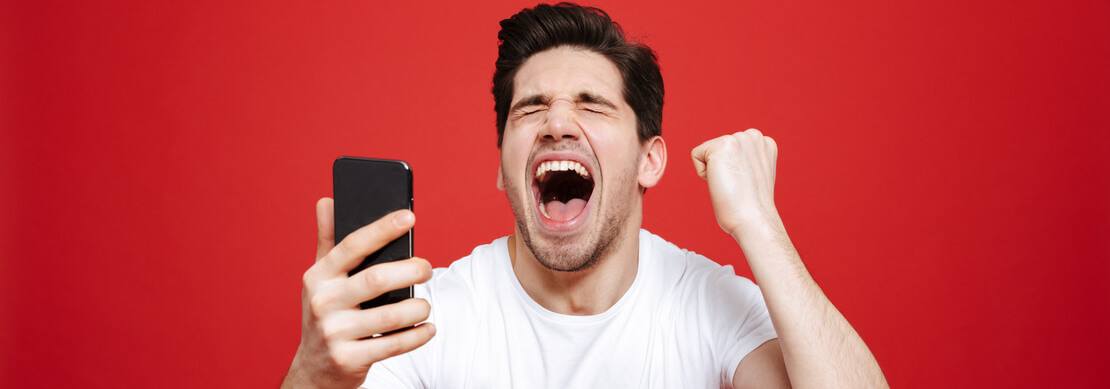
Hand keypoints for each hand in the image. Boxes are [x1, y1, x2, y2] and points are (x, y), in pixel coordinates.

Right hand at [282, 198, 434, 388]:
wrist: (314, 369)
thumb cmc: (326, 313)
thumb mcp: (320, 278)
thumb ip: (328, 240)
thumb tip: (327, 201)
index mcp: (318, 276)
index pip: (352, 246)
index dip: (381, 229)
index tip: (409, 217)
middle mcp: (323, 303)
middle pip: (376, 280)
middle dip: (410, 271)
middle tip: (427, 268)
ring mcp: (334, 333)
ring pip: (390, 316)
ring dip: (418, 308)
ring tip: (425, 305)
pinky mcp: (349, 359)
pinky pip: (393, 345)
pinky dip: (417, 336)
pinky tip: (428, 328)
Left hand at [691, 128, 781, 239]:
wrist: (753, 219)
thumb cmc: (751, 207)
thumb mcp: (753, 175)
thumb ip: (745, 161)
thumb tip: (728, 161)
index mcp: (764, 143)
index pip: (732, 150)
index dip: (733, 170)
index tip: (745, 184)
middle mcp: (754, 136)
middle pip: (718, 149)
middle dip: (722, 168)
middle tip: (737, 186)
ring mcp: (739, 138)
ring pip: (707, 152)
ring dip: (714, 171)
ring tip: (731, 184)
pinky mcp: (722, 145)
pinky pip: (696, 155)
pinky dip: (702, 173)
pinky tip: (721, 182)